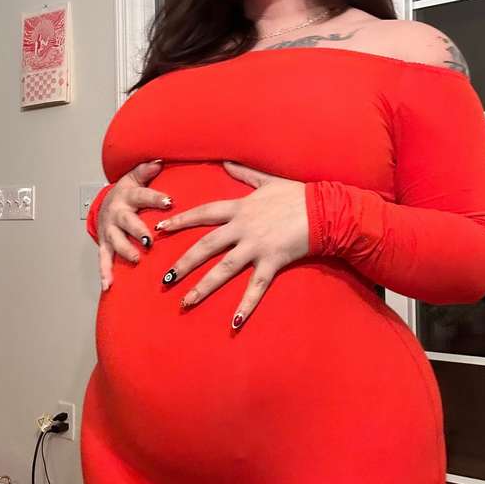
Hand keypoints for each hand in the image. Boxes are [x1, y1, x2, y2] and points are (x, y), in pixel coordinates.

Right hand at [98, 161, 172, 289]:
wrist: (105, 204)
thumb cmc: (127, 192)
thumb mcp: (136, 178)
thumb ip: (146, 171)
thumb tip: (159, 160)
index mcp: (128, 196)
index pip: (143, 195)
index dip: (155, 198)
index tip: (169, 202)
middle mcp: (117, 214)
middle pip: (127, 221)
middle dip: (137, 230)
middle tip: (149, 239)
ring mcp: (110, 231)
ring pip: (116, 241)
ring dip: (125, 250)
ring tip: (136, 258)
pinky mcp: (105, 244)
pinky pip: (104, 259)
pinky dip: (105, 273)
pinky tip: (108, 285)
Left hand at [156, 160, 309, 328]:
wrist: (324, 210)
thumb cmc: (297, 194)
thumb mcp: (267, 181)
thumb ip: (244, 174)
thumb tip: (225, 161)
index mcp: (239, 208)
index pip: (203, 213)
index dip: (180, 220)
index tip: (160, 229)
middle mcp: (242, 228)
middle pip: (206, 246)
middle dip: (184, 263)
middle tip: (165, 279)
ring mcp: (256, 247)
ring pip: (224, 269)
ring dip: (203, 287)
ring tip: (185, 302)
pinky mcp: (272, 262)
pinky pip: (256, 287)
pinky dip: (246, 305)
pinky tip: (234, 322)